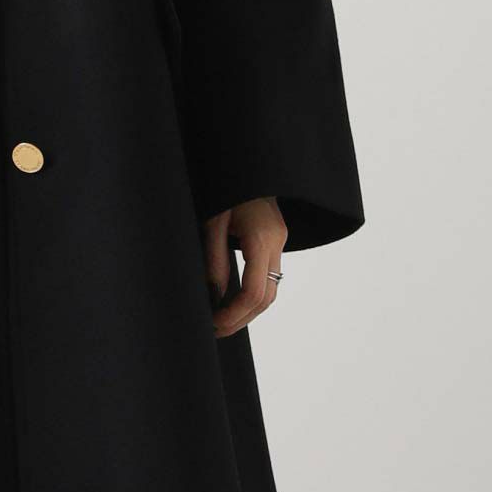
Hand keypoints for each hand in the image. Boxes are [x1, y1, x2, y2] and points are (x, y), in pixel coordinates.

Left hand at [204, 197, 285, 337]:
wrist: (247, 161)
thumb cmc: (225, 186)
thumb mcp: (212, 220)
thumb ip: (214, 258)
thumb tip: (214, 295)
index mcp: (262, 237)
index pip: (254, 290)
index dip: (234, 314)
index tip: (213, 324)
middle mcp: (277, 241)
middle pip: (266, 297)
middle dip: (241, 319)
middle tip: (214, 330)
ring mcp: (280, 240)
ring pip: (271, 289)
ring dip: (247, 310)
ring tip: (221, 321)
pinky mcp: (276, 239)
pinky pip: (268, 275)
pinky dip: (252, 293)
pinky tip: (232, 300)